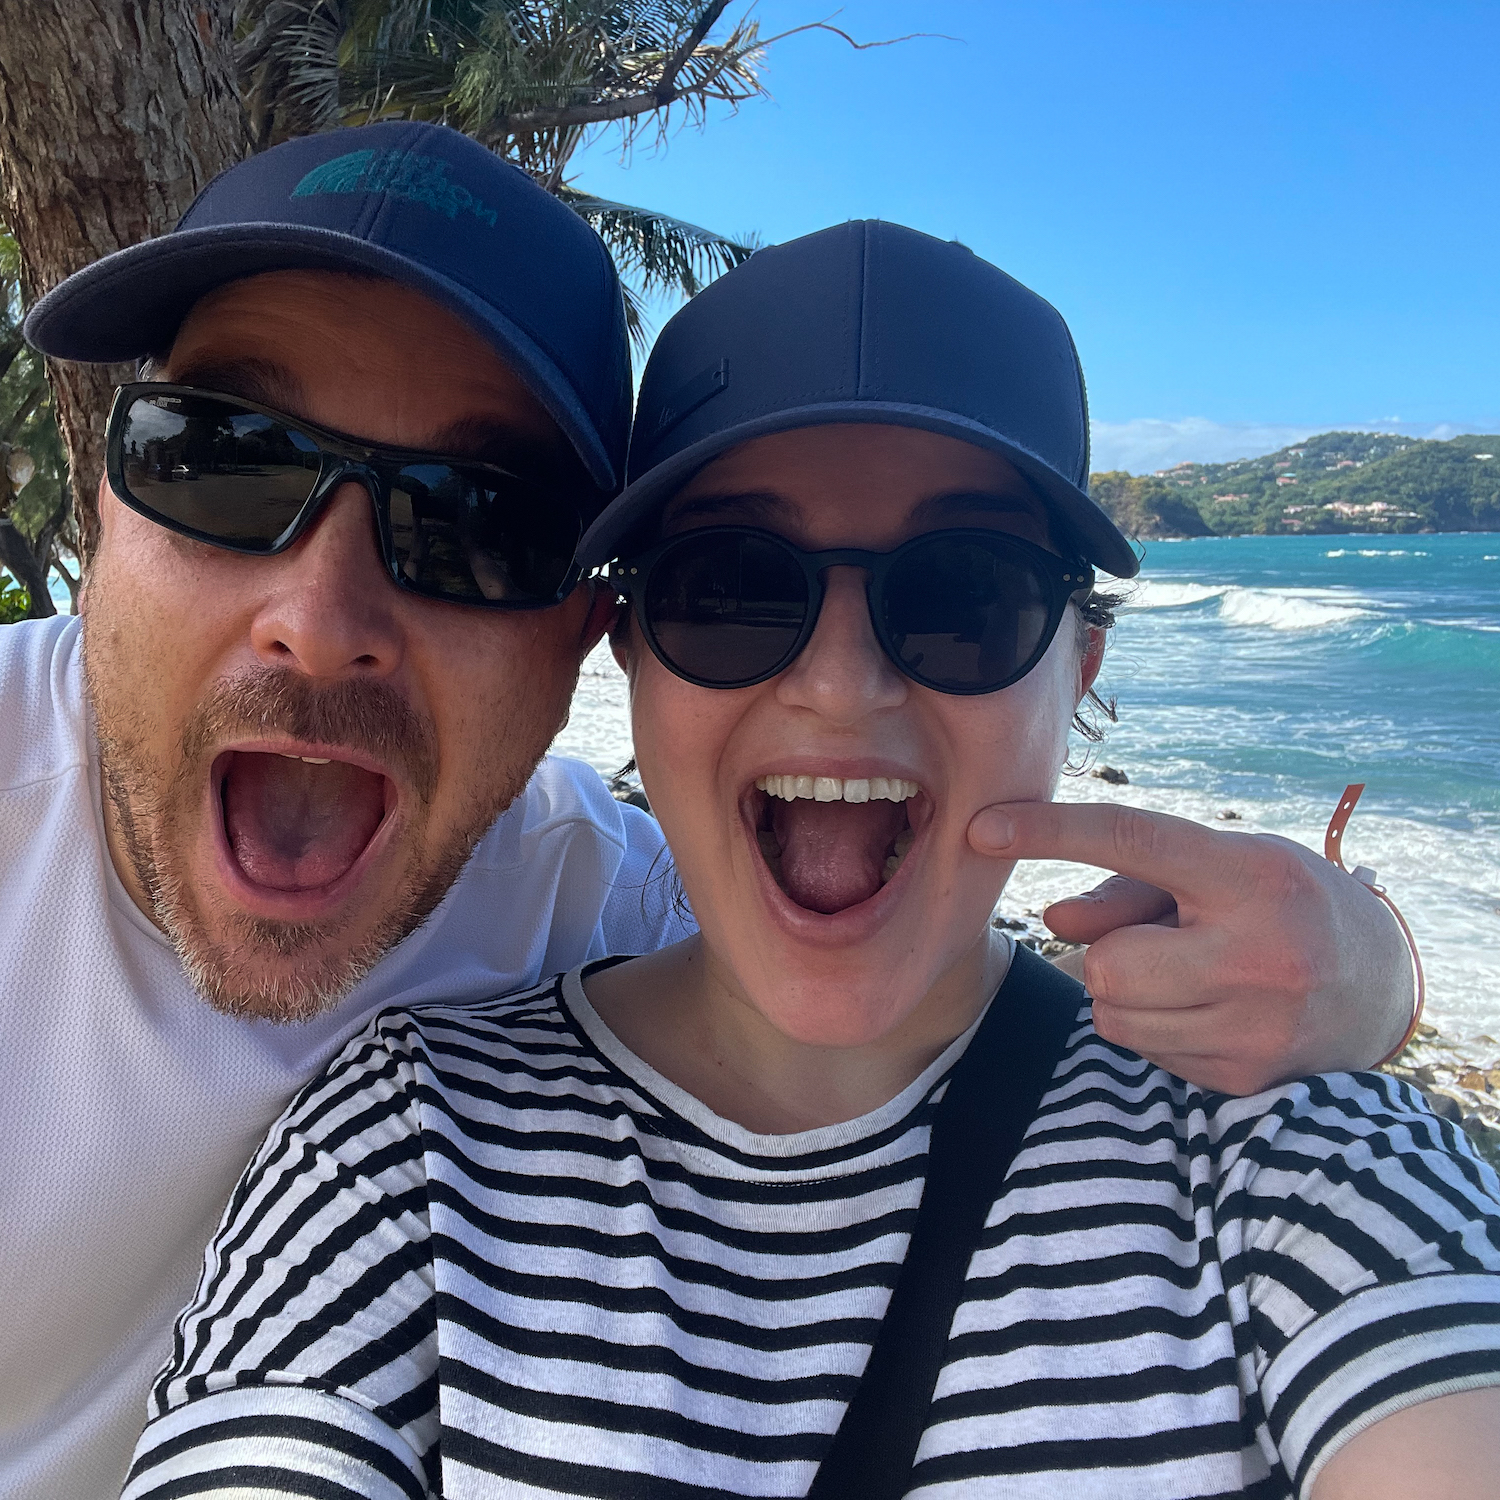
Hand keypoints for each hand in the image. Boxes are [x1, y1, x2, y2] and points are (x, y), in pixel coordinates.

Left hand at [968, 801, 1415, 1093]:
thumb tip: (1051, 922)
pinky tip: (1204, 1008)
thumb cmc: (1279, 903)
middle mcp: (1258, 955)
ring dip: (1126, 991)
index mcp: (1250, 877)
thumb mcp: (1220, 865)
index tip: (982, 827)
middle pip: (1108, 963)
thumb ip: (1125, 888)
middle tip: (1161, 939)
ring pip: (1113, 1015)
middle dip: (1112, 951)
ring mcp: (1253, 1028)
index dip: (1049, 831)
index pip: (1130, 839)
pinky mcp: (1242, 1080)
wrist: (1378, 984)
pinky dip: (1154, 1026)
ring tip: (1189, 971)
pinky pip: (1144, 1051)